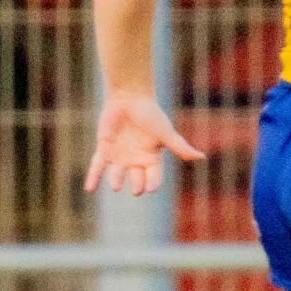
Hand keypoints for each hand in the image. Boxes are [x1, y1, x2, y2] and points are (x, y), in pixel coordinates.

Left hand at [86, 91, 203, 196]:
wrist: (129, 99)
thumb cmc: (151, 115)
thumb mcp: (166, 133)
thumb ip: (180, 147)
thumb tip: (201, 157)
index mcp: (152, 158)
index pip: (154, 175)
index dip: (153, 183)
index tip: (150, 188)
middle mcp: (136, 160)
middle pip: (136, 177)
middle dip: (136, 184)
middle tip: (136, 190)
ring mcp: (119, 156)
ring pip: (117, 172)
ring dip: (116, 179)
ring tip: (115, 186)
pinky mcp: (104, 149)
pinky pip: (98, 166)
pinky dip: (93, 177)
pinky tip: (89, 189)